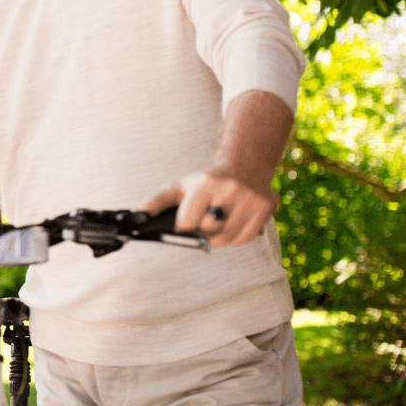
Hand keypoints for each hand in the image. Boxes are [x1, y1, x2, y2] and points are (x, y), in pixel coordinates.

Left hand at [142, 168, 278, 248]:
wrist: (243, 167)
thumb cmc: (206, 181)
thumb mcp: (179, 187)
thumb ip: (157, 202)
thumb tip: (138, 215)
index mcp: (206, 183)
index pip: (188, 221)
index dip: (184, 225)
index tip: (186, 222)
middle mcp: (230, 189)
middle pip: (208, 230)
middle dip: (202, 229)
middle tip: (204, 218)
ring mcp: (251, 198)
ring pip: (226, 238)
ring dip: (218, 236)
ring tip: (217, 220)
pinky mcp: (266, 207)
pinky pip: (244, 239)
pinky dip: (235, 237)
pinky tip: (232, 221)